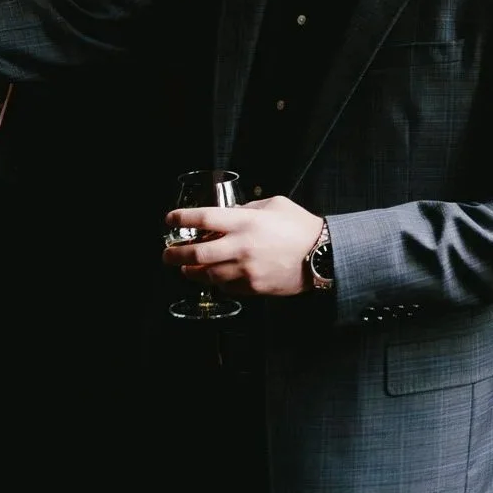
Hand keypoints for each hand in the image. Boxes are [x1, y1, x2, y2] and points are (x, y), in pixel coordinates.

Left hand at [162, 196, 324, 296]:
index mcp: (244, 222)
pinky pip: (227, 287)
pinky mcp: (254, 287)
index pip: (202, 219)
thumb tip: (229, 213)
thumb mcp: (274, 205)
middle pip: (195, 253)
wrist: (326, 255)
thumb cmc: (301, 227)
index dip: (180, 219)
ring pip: (207, 275)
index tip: (169, 220)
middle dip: (174, 254)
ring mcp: (247, 269)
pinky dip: (217, 282)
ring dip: (192, 272)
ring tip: (185, 268)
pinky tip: (215, 277)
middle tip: (166, 254)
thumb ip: (247, 208)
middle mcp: (241, 246)